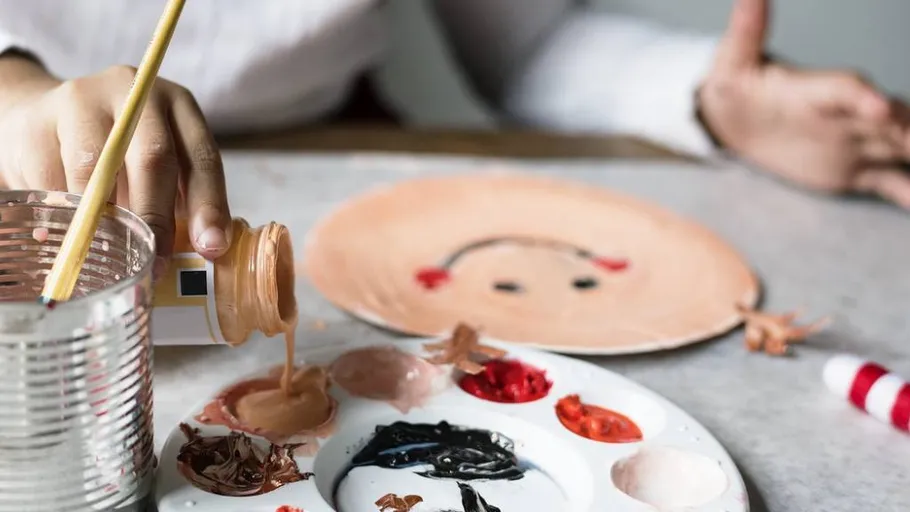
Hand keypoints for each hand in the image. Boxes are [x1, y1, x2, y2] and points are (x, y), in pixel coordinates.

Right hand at [0, 62, 231, 273]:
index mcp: (177, 106)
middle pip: (153, 157)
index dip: (209, 205)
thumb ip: (178, 202)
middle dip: (156, 217)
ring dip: (104, 219)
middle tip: (154, 262)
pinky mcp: (38, 121)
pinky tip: (68, 232)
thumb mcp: (157, 166)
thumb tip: (197, 253)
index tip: (211, 247)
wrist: (46, 118)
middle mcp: (135, 95)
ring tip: (107, 253)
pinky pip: (52, 178)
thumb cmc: (118, 154)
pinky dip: (63, 213)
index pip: (202, 157)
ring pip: (96, 168)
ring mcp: (83, 101)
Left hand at [698, 0, 909, 207]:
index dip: (864, 98)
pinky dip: (909, 193)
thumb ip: (744, 34)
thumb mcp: (731, 63)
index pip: (846, 89)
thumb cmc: (735, 86)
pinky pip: (891, 182)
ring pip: (902, 148)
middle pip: (892, 119)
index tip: (880, 109)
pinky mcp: (855, 169)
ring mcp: (857, 141)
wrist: (736, 119)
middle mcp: (849, 114)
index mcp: (817, 89)